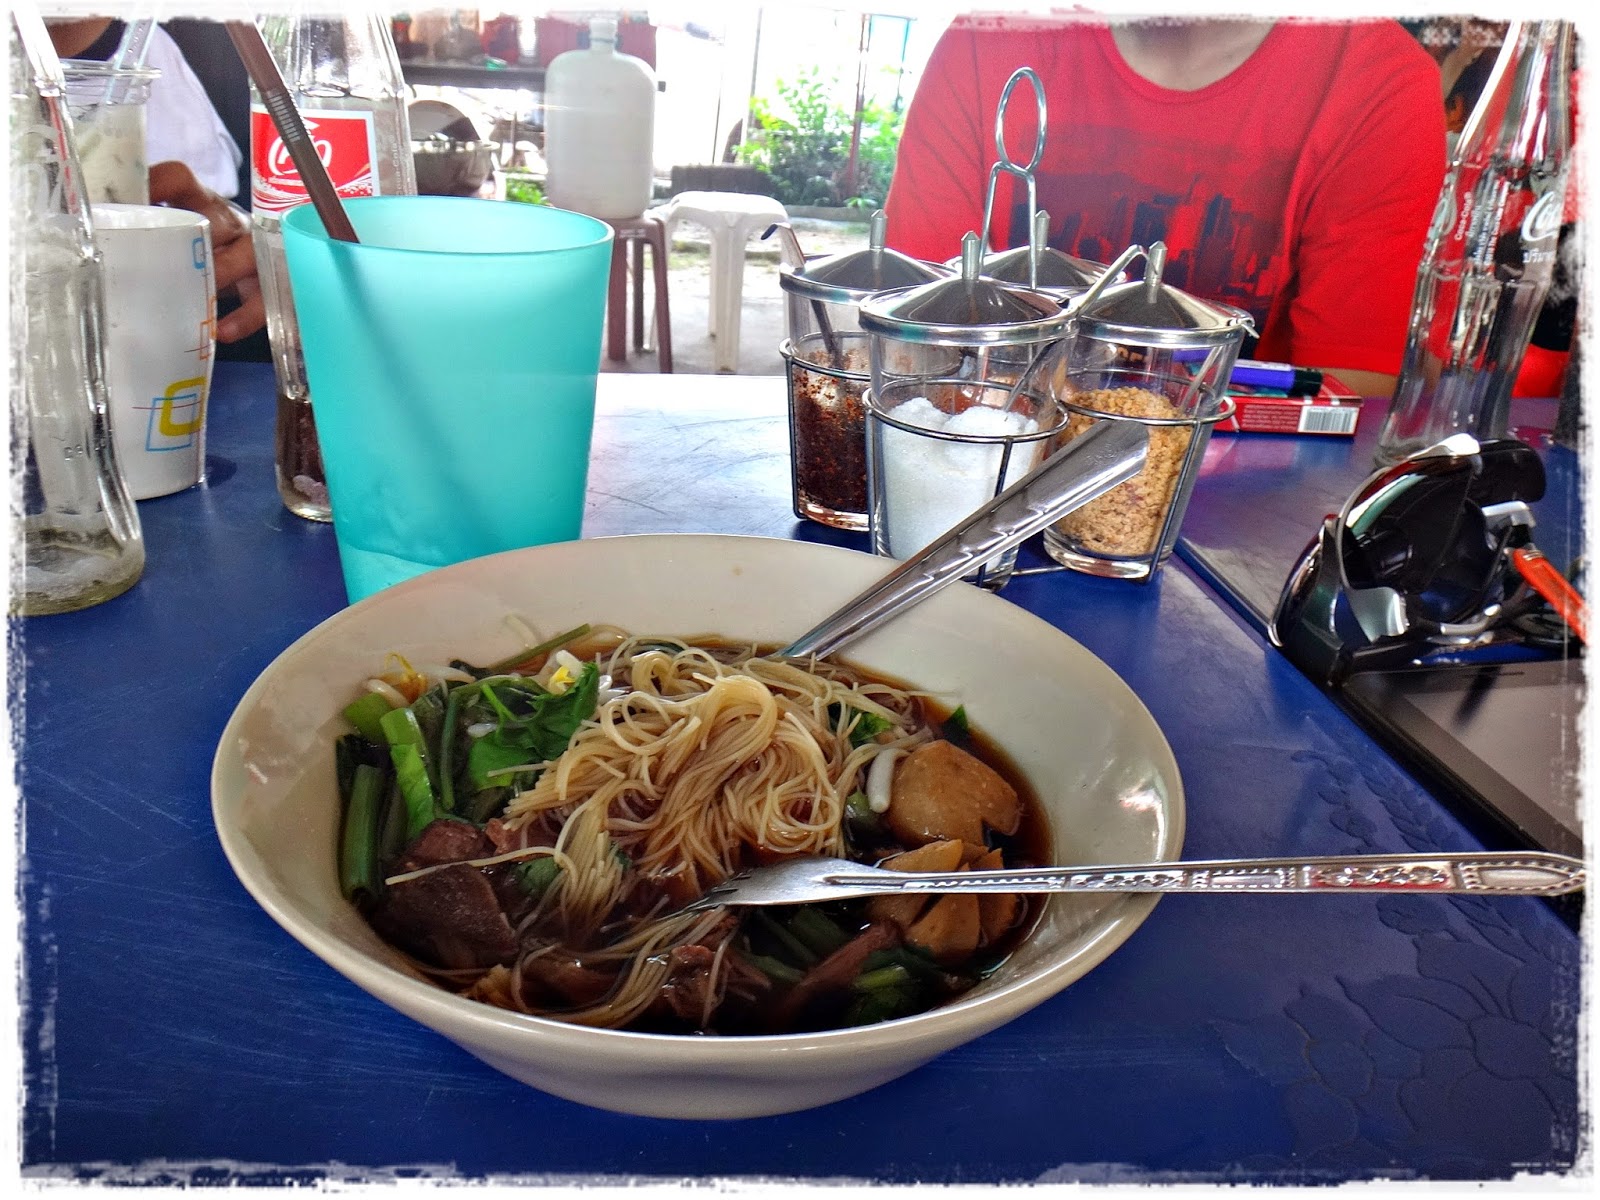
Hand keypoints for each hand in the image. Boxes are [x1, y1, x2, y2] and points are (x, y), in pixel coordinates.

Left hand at [147, 160, 265, 343]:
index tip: (132, 200)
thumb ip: (141, 231)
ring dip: (224, 273)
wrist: (251, 265)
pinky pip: (263, 297)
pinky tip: (223, 331)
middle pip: (216, 219)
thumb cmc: (198, 247)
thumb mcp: (173, 232)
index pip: (180, 178)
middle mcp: (227, 218)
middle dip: (197, 240)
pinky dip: (245, 316)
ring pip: (247, 254)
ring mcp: (251, 248)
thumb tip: (86, 234)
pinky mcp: (268, 280)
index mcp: (198, 198)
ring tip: (203, 297)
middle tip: (167, 261)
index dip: (158, 183)